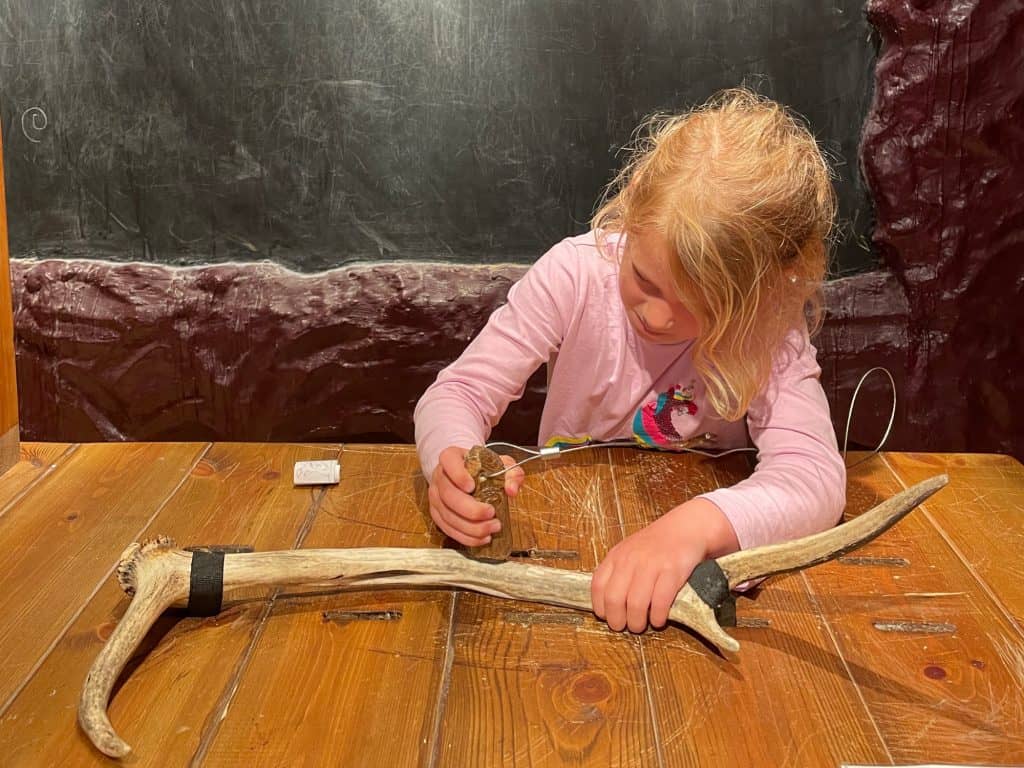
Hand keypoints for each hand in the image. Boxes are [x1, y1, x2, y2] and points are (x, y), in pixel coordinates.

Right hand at [428, 446, 524, 545]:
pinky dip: (465, 537)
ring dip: (471, 527)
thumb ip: (511, 473)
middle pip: (448, 494)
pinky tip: (482, 537)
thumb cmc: (482, 468)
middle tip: (491, 513)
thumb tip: (512, 490)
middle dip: (470, 509)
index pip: (448, 461)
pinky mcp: (437, 514)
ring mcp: (436, 496)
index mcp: (451, 457)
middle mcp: (439, 476)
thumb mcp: (500, 464)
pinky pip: (447, 528)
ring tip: (492, 528)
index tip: (472, 486)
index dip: (458, 475)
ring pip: (448, 515)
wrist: (466, 474)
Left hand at [591, 498, 738, 632]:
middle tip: (624, 627)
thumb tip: (607, 604)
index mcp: (616, 556)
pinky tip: (658, 620)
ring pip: (636, 604)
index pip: (598, 586)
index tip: (607, 617)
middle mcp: (631, 560)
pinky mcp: (672, 571)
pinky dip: (657, 617)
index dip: (600, 607)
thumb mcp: (628, 552)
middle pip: (614, 599)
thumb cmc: (656, 545)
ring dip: (637, 622)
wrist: (686, 528)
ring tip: (641, 625)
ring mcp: (651, 565)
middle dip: (617, 620)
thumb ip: (617, 572)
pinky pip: (660, 602)